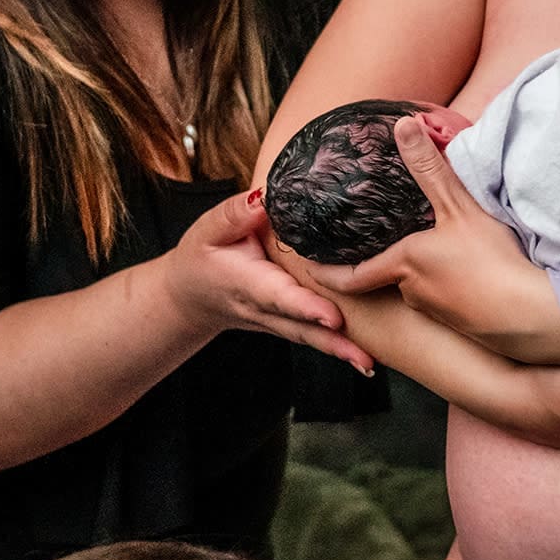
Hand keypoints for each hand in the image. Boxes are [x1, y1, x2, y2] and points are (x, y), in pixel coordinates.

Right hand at [159, 189, 373, 373]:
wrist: (190, 296)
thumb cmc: (202, 258)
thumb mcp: (209, 230)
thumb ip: (235, 215)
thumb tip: (263, 198)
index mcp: (249, 284)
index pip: (280, 296)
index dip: (306, 307)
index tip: (332, 316)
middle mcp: (265, 310)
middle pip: (302, 328)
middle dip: (333, 342)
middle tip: (365, 356)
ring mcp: (276, 322)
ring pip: (309, 338)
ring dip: (340, 351)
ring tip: (369, 361)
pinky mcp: (287, 324)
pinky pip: (312, 337)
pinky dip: (337, 348)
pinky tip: (363, 358)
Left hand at [295, 115, 559, 366]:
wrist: (529, 315)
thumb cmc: (488, 261)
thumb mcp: (458, 207)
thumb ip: (429, 168)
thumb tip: (403, 125)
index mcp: (404, 265)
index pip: (350, 275)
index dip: (325, 272)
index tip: (305, 266)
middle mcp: (413, 292)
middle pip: (389, 276)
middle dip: (385, 261)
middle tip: (384, 237)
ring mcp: (440, 311)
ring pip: (420, 287)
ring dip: (423, 271)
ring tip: (435, 248)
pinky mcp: (465, 323)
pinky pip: (447, 299)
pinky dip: (449, 284)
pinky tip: (468, 271)